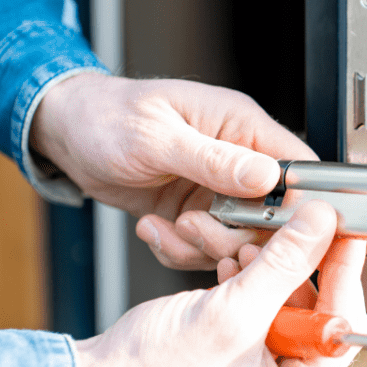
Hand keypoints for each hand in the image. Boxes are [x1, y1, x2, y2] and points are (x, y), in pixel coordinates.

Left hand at [30, 73, 315, 268]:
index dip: (300, 204)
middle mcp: (237, 159)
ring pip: (239, 239)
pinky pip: (205, 248)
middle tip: (195, 228)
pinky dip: (178, 250)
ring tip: (166, 227)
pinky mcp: (195, 213)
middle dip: (236, 235)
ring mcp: (217, 190)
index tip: (278, 232)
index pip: (299, 167)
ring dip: (201, 246)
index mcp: (241, 125)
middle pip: (272, 215)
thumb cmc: (105, 116)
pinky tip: (152, 229)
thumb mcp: (157, 138)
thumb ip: (215, 159)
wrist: (66, 133)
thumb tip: (268, 176)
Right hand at [70, 201, 366, 366]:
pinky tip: (228, 261)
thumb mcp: (232, 312)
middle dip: (291, 265)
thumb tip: (320, 228)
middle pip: (312, 309)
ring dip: (262, 265)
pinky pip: (253, 303)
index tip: (345, 234)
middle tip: (295, 226)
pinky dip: (242, 277)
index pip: (341, 329)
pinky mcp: (232, 349)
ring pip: (279, 299)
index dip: (343, 275)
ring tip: (242, 245)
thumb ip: (284, 264)